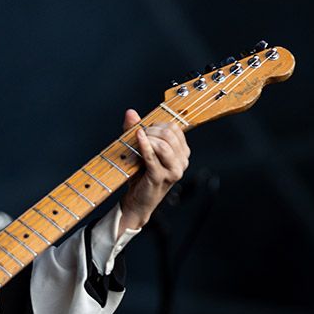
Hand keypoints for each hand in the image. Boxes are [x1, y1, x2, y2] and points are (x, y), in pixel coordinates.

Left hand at [118, 109, 190, 233]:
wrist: (137, 201)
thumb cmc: (142, 175)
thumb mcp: (142, 150)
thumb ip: (138, 130)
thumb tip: (131, 112)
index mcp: (183, 154)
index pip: (175, 129)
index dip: (158, 124)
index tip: (145, 129)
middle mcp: (182, 162)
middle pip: (170, 134)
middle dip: (152, 130)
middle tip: (139, 134)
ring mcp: (173, 171)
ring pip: (164, 145)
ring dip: (148, 138)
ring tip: (137, 139)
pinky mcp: (160, 177)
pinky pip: (152, 157)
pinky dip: (144, 145)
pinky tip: (138, 138)